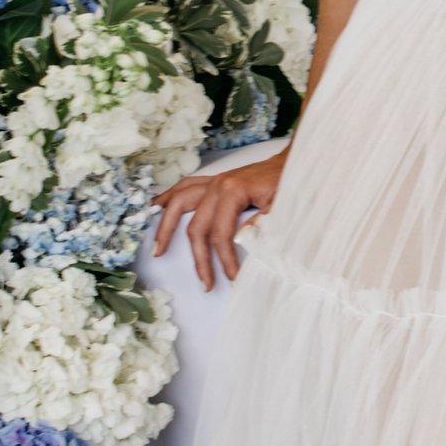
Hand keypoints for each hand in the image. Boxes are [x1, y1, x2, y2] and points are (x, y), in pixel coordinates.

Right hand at [154, 148, 289, 287]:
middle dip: (199, 258)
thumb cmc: (286, 182)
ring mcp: (212, 182)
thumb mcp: (281, 204)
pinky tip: (156, 209)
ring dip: (166, 227)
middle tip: (205, 283)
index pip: (221, 234)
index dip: (225, 259)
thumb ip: (263, 223)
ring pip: (179, 204)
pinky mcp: (212, 181)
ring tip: (158, 249)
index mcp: (233, 191)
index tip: (232, 277)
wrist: (289, 162)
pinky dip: (168, 199)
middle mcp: (217, 185)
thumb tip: (243, 241)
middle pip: (197, 226)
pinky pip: (183, 189)